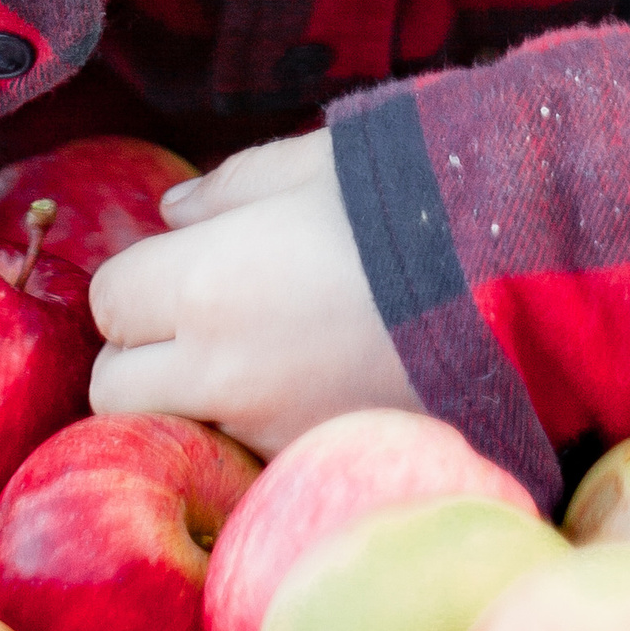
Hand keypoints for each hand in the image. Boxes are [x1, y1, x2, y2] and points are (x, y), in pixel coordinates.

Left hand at [87, 133, 417, 455]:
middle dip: (139, 358)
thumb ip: (230, 189)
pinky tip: (305, 394)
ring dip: (192, 404)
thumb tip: (171, 213)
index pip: (107, 301)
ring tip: (255, 363)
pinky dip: (256, 434)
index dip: (137, 283)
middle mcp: (219, 371)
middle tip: (192, 329)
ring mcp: (268, 431)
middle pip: (114, 389)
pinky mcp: (318, 466)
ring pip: (178, 433)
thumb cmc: (412, 204)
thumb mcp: (315, 164)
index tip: (175, 271)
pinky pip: (249, 457)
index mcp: (203, 283)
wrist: (522, 286)